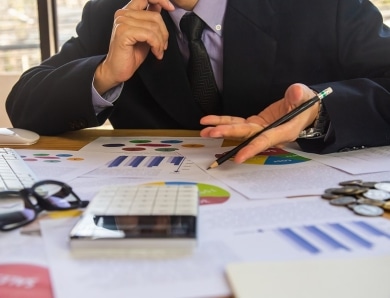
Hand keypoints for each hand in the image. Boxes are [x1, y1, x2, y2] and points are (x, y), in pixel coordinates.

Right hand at [94, 0, 174, 93]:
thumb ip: (150, 20)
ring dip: (160, 42)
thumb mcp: (145, 34)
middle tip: (163, 46)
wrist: (117, 70)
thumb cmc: (131, 54)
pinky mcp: (124, 32)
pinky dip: (156, 45)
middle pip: (155, 15)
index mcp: (127, 12)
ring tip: (158, 51)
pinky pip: (149, 35)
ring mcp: (122, 22)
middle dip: (164, 33)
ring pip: (154, 26)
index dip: (161, 0)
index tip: (171, 8)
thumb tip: (160, 6)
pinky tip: (155, 53)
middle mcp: (123, 14)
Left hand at [200, 83, 318, 162]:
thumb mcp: (305, 96)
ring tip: (205, 130)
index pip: (266, 139)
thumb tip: (295, 92)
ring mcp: (260, 129)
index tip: (238, 157)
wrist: (304, 108)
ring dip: (221, 130)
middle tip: (212, 133)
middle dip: (229, 134)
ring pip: (239, 131)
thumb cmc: (306, 104)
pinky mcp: (254, 124)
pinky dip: (223, 122)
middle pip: (247, 135)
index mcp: (284, 131)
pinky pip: (237, 123)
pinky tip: (209, 122)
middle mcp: (269, 133)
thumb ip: (299, 95)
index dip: (252, 148)